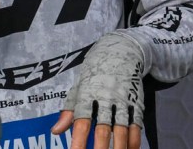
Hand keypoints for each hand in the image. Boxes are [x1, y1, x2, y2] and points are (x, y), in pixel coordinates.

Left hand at [52, 31, 145, 148]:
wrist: (119, 53)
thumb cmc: (94, 75)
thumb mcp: (78, 89)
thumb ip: (68, 112)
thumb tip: (55, 131)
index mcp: (87, 95)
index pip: (81, 122)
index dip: (78, 140)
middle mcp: (105, 99)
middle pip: (103, 129)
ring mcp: (122, 102)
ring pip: (122, 132)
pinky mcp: (136, 105)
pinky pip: (137, 128)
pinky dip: (134, 143)